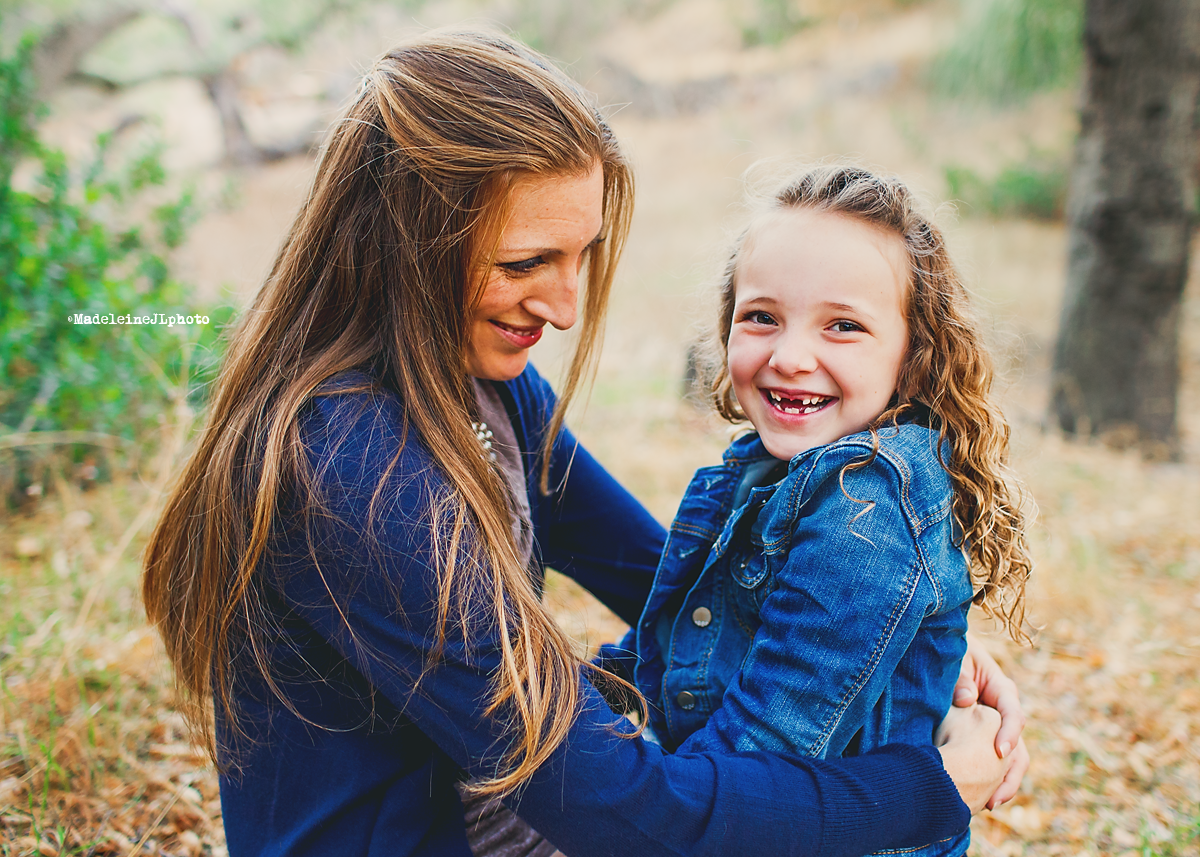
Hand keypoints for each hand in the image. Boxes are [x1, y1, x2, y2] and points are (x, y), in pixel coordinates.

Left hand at [952, 633, 1027, 807]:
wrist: (946, 652)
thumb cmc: (953, 652)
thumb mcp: (958, 658)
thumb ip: (961, 676)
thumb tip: (967, 699)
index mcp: (1001, 690)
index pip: (1013, 714)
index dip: (1009, 734)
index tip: (1000, 752)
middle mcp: (1004, 712)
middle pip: (1018, 746)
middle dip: (1009, 774)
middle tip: (995, 797)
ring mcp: (996, 727)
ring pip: (1011, 760)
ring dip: (1002, 783)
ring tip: (989, 805)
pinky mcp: (984, 737)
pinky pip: (991, 761)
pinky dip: (989, 779)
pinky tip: (977, 798)